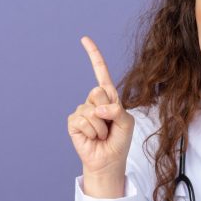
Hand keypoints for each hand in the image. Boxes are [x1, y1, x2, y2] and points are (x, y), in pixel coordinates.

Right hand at [67, 36, 134, 196]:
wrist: (109, 161)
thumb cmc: (119, 141)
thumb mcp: (127, 123)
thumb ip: (117, 110)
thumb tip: (97, 109)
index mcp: (108, 97)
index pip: (100, 73)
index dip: (93, 56)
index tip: (84, 39)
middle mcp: (93, 101)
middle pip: (97, 92)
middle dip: (107, 110)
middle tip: (109, 125)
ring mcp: (82, 111)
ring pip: (91, 109)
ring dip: (101, 126)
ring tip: (102, 135)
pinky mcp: (73, 122)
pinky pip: (83, 120)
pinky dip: (92, 131)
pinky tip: (93, 138)